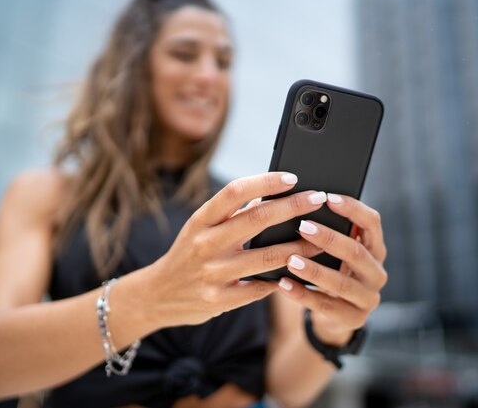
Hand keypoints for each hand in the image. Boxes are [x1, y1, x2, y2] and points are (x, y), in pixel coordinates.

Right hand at [141, 172, 324, 326]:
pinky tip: (299, 273)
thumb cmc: (188, 254)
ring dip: (299, 248)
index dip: (266, 181)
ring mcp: (213, 273)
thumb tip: (269, 195)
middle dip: (293, 207)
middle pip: (257, 219)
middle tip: (318, 198)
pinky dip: (282, 280)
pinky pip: (260, 288)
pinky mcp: (220, 299)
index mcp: (201, 220)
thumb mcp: (200, 228)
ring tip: (320, 240)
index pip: (235, 191)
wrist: (157, 294)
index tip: (292, 177)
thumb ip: (230, 214)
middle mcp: (205, 243)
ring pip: (267, 257)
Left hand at [277, 194, 387, 345]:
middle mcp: (377, 272)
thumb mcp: (334, 251)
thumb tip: (292, 201)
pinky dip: (302, 294)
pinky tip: (283, 284)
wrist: (335, 314)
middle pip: (357, 253)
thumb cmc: (331, 269)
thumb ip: (326, 229)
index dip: (353, 209)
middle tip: (303, 226)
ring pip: (342, 283)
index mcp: (375, 248)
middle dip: (329, 239)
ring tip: (291, 260)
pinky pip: (326, 307)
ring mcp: (368, 298)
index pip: (372, 223)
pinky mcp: (354, 319)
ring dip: (315, 270)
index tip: (328, 198)